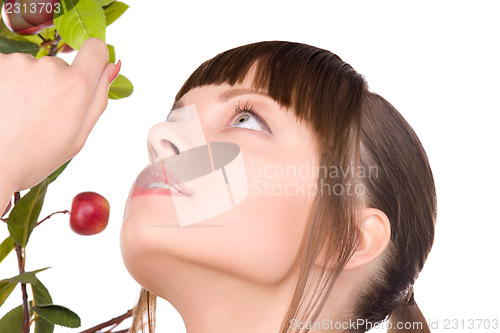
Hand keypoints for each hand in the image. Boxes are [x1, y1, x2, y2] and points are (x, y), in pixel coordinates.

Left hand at [0, 38, 119, 194]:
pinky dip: (9, 84)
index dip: (95, 59)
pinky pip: (10, 68)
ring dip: (30, 85)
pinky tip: (6, 107)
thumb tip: (111, 66)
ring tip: (20, 115)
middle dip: (56, 85)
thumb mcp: (79, 135)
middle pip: (61, 66)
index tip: (87, 73)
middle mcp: (50, 67)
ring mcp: (19, 63)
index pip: (96, 49)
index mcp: (77, 86)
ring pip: (33, 68)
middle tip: (43, 116)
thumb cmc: (36, 156)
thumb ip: (99, 98)